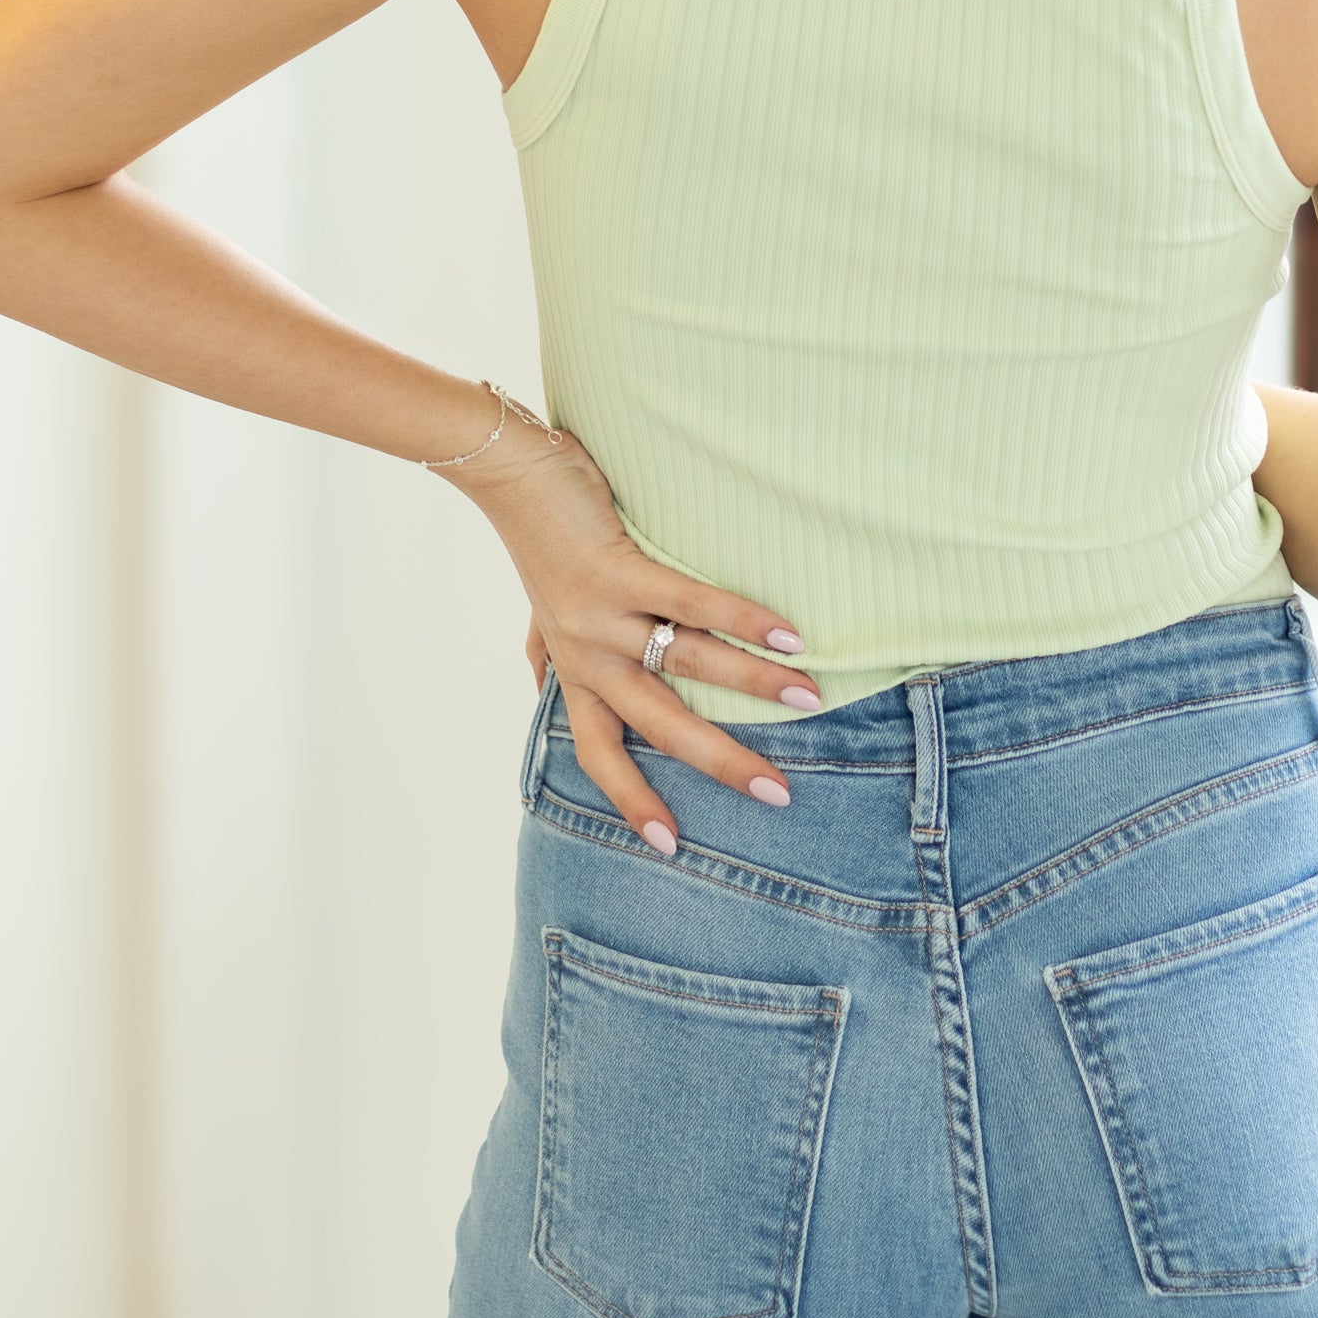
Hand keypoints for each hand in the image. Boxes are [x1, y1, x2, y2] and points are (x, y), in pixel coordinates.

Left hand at [442, 422, 818, 854]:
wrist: (508, 472)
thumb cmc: (538, 537)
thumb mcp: (538, 610)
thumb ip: (544, 651)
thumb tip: (541, 686)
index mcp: (573, 670)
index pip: (600, 752)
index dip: (632, 799)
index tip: (671, 846)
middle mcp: (587, 654)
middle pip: (659, 725)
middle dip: (721, 762)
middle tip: (778, 793)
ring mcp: (600, 614)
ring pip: (688, 663)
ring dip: (755, 682)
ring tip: (810, 696)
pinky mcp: (614, 569)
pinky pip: (690, 601)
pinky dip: (742, 617)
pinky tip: (788, 633)